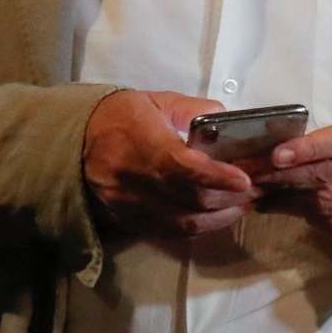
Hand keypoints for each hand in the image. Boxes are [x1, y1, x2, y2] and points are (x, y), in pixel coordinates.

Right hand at [82, 90, 257, 238]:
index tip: (245, 179)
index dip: (218, 177)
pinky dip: (200, 227)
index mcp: (141, 143)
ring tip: (244, 204)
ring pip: (183, 222)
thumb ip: (194, 109)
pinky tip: (218, 216)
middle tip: (257, 189)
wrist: (75, 139)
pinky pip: (171, 232)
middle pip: (190, 199)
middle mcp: (134, 179)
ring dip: (220, 216)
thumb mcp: (157, 100)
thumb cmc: (120, 115)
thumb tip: (229, 120)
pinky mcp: (129, 220)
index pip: (183, 168)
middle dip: (230, 197)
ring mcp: (130, 204)